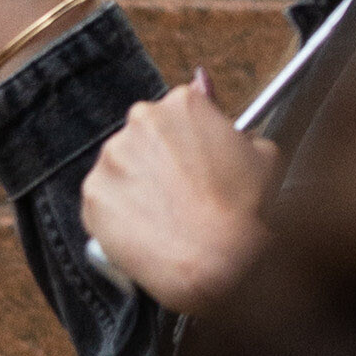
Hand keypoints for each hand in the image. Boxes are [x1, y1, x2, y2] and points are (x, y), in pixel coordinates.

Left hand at [79, 68, 277, 311]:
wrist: (217, 264)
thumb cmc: (248, 211)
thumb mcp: (264, 156)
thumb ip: (238, 126)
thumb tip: (209, 90)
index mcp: (183, 103)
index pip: (181, 111)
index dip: (191, 140)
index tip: (196, 164)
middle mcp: (140, 120)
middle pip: (146, 134)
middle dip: (160, 158)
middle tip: (182, 193)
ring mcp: (111, 156)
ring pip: (122, 166)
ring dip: (138, 185)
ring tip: (166, 217)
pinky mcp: (91, 193)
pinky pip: (104, 200)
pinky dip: (119, 214)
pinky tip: (146, 231)